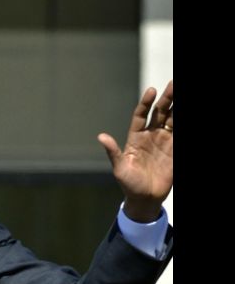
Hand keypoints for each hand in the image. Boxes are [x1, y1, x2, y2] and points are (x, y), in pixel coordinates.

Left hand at [98, 80, 172, 222]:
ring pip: (173, 119)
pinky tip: (182, 113)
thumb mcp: (119, 168)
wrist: (145, 199)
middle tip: (173, 84)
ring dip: (177, 107)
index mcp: (135, 137)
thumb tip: (101, 136)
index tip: (152, 91)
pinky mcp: (175, 150)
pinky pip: (179, 134)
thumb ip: (113, 152)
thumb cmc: (129, 184)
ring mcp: (165, 142)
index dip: (146, 103)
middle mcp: (151, 136)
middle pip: (160, 112)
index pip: (141, 115)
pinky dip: (180, 123)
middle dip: (167, 98)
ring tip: (180, 90)